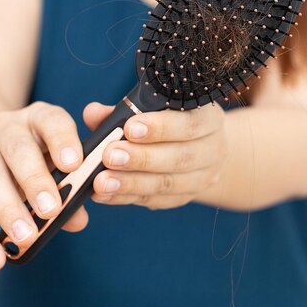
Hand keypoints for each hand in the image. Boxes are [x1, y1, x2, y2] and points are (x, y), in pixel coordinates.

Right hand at [0, 101, 87, 269]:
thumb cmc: (42, 155)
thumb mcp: (62, 160)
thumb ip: (75, 184)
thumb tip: (77, 219)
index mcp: (39, 118)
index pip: (51, 121)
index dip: (62, 140)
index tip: (73, 164)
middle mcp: (7, 128)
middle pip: (18, 149)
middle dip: (34, 180)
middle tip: (51, 209)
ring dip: (8, 211)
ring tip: (26, 237)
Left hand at [83, 101, 226, 209]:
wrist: (201, 143)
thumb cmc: (169, 117)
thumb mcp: (153, 106)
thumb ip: (124, 108)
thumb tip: (93, 113)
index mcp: (208, 117)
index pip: (189, 124)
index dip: (160, 127)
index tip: (129, 128)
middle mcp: (214, 148)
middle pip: (180, 157)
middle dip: (141, 158)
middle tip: (109, 156)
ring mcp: (204, 177)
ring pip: (168, 183)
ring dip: (131, 183)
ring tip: (101, 182)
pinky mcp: (186, 196)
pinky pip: (156, 200)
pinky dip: (127, 197)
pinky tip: (104, 194)